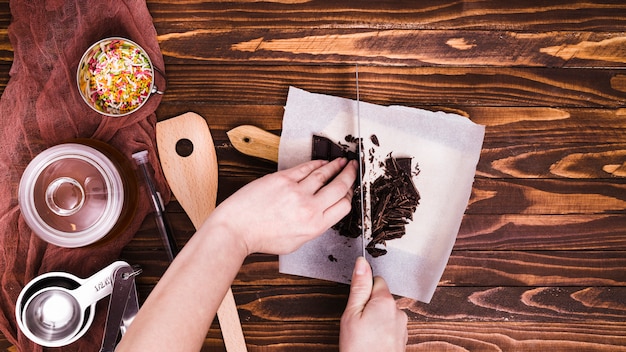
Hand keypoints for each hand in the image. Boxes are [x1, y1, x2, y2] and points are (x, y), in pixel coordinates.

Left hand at [208, 157, 356, 254]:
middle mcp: (309, 208)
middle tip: (353, 168)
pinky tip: (322, 162)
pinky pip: (306, 168)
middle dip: (349, 176)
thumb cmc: (261, 237)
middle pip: (339, 187)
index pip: (343, 206)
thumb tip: (323, 213)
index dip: (349, 196)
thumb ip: (313, 227)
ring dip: (336, 166)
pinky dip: (317, 164)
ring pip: (324, 174)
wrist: (237, 228)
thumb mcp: (295, 242)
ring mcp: (296, 192)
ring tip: (342, 162)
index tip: (349, 189)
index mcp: (314, 226)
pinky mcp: (283, 179)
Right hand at [340, 257, 407, 351]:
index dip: (363, 290)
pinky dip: (380, 331)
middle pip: (381, 297)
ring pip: (385, 313)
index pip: (376, 280)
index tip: (356, 303)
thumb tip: (362, 262)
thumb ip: (359, 286)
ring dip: (375, 319)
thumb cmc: (359, 348)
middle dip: (369, 305)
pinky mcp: (402, 339)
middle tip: (357, 322)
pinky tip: (371, 341)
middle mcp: (399, 311)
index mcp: (386, 301)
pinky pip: (390, 327)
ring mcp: (402, 327)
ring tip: (363, 335)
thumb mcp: (352, 313)